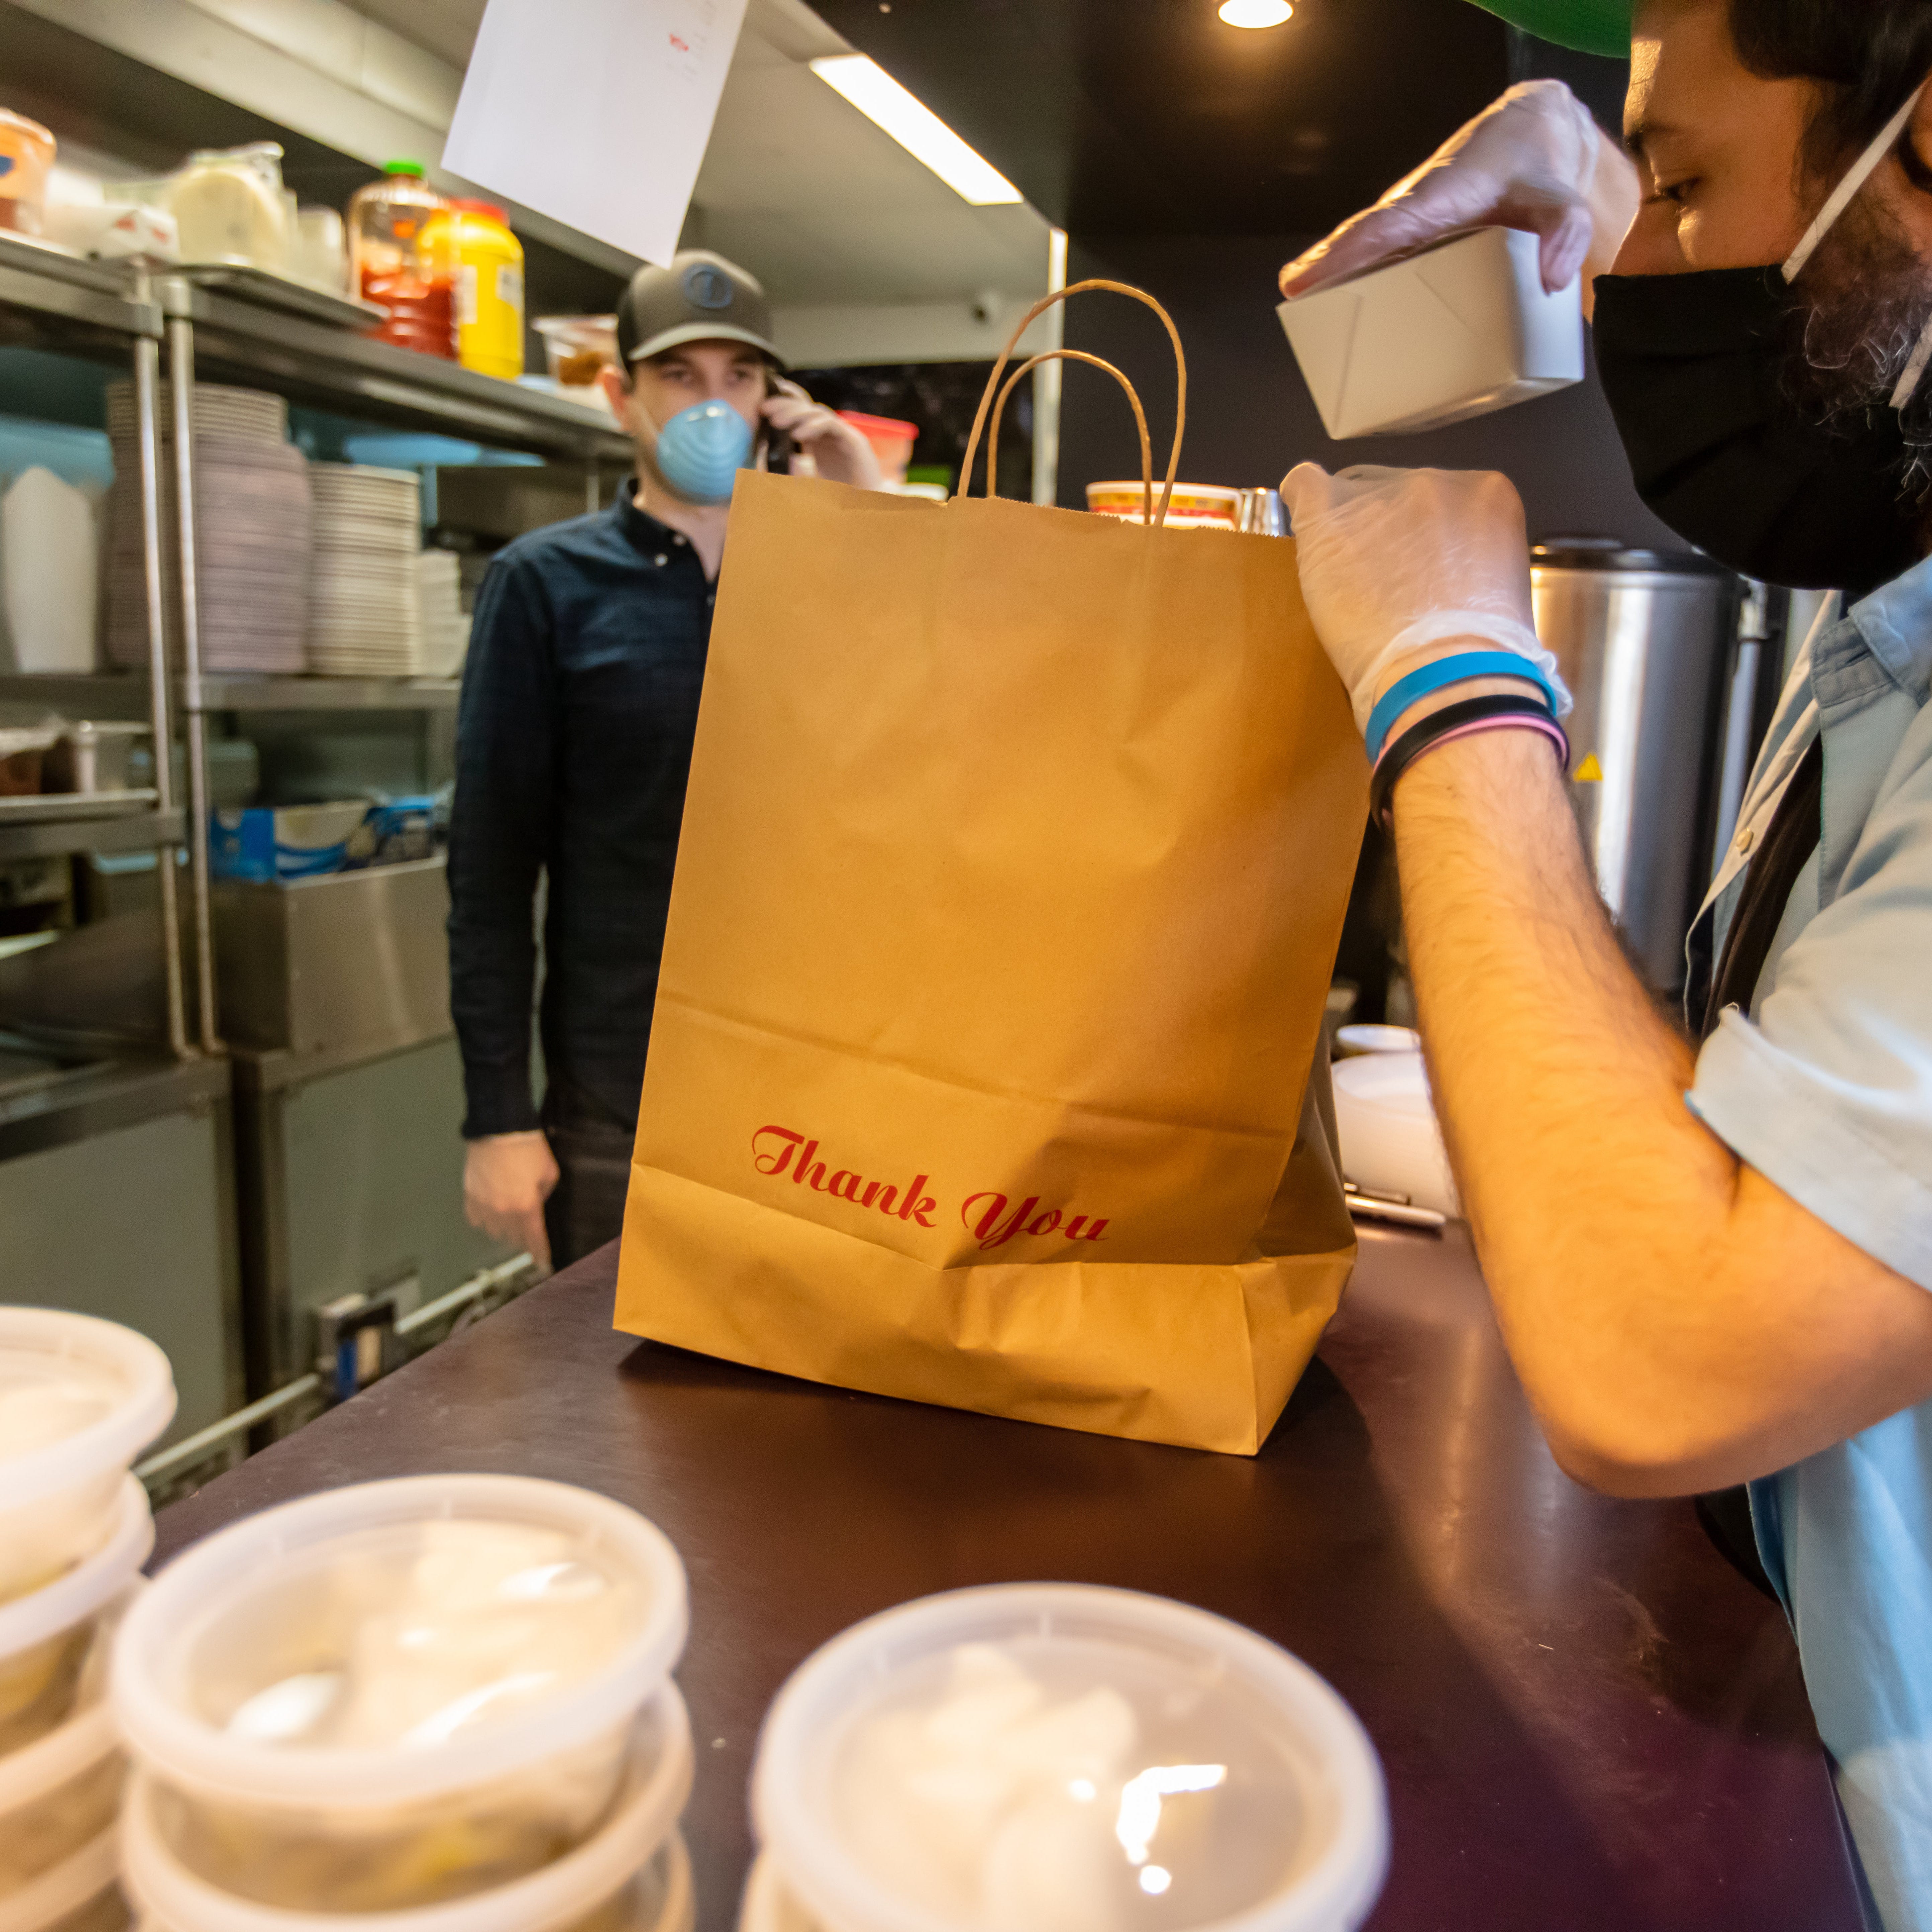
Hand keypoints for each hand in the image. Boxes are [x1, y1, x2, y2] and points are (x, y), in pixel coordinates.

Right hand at [463, 1131, 557, 1271]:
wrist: (498, 1129)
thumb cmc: (527, 1148)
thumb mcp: (549, 1173)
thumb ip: (544, 1194)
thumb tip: (537, 1203)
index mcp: (526, 1208)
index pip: (534, 1240)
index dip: (540, 1253)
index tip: (543, 1262)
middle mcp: (503, 1212)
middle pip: (513, 1239)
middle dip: (523, 1238)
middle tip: (529, 1232)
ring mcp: (484, 1206)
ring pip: (494, 1232)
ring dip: (504, 1229)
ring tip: (511, 1218)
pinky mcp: (470, 1197)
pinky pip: (476, 1220)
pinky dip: (485, 1220)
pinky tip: (492, 1212)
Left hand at [763, 381, 884, 489]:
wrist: (867, 509)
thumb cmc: (839, 498)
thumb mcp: (807, 482)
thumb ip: (793, 470)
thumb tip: (772, 457)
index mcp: (819, 440)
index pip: (800, 413)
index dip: (783, 404)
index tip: (762, 407)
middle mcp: (831, 434)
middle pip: (807, 409)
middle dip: (785, 405)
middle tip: (765, 410)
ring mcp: (843, 435)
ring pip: (818, 413)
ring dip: (796, 415)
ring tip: (777, 423)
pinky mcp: (854, 441)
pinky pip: (832, 425)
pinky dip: (814, 427)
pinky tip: (798, 435)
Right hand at [1279, 80, 1634, 303]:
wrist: (1531, 137)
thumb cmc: (1537, 167)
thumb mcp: (1562, 196)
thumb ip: (1566, 230)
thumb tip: (1554, 281)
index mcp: (1440, 197)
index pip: (1383, 227)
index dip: (1343, 255)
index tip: (1304, 279)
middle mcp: (1416, 210)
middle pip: (1362, 241)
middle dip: (1326, 269)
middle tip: (1293, 296)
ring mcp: (1413, 226)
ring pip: (1366, 250)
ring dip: (1333, 278)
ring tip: (1306, 316)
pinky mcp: (1417, 238)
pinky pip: (1380, 257)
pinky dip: (1356, 280)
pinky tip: (1341, 312)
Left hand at [1279, 463, 1560, 731]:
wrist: (1445, 675)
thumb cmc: (1480, 654)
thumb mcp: (1499, 587)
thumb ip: (1470, 557)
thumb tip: (1441, 565)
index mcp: (1488, 494)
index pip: (1442, 496)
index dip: (1423, 535)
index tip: (1417, 570)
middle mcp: (1437, 480)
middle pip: (1394, 490)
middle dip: (1385, 531)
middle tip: (1383, 588)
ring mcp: (1383, 493)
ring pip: (1351, 496)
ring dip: (1349, 535)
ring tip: (1354, 589)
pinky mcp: (1332, 513)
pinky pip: (1304, 486)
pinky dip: (1303, 505)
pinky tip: (1309, 533)